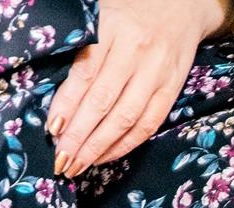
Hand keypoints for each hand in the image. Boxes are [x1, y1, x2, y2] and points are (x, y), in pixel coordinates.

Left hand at [50, 0, 231, 176]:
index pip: (85, 75)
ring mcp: (157, 73)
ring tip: (78, 164)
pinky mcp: (172, 89)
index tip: (52, 129)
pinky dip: (126, 144)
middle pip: (104, 102)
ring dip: (100, 147)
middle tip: (61, 160)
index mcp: (112, 29)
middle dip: (79, 136)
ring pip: (126, 118)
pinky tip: (105, 156)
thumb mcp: (101, 15)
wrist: (182, 5)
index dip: (67, 106)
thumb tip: (58, 96)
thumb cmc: (130, 10)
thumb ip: (82, 47)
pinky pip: (148, 123)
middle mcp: (136, 52)